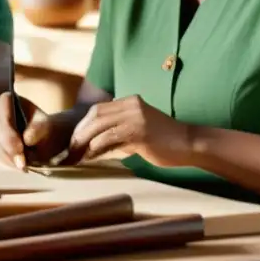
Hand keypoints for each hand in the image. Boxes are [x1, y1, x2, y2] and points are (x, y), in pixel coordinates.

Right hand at [0, 92, 75, 169]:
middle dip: (9, 149)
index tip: (20, 149)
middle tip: (23, 164)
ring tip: (23, 166)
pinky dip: (3, 161)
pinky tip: (16, 165)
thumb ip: (38, 128)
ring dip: (7, 158)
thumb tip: (27, 138)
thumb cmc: (43, 126)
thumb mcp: (46, 124)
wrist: (41, 136)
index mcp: (6, 100)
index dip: (9, 132)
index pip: (3, 113)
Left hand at [68, 96, 192, 166]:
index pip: (97, 110)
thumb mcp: (137, 132)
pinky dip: (95, 148)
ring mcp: (135, 117)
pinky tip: (89, 158)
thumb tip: (91, 148)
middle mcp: (131, 105)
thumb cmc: (164, 142)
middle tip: (69, 152)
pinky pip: (109, 138)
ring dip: (83, 143)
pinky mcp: (139, 131)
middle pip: (94, 116)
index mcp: (130, 102)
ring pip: (98, 126)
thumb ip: (117, 135)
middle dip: (78, 134)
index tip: (73, 142)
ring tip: (75, 157)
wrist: (190, 144)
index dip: (82, 126)